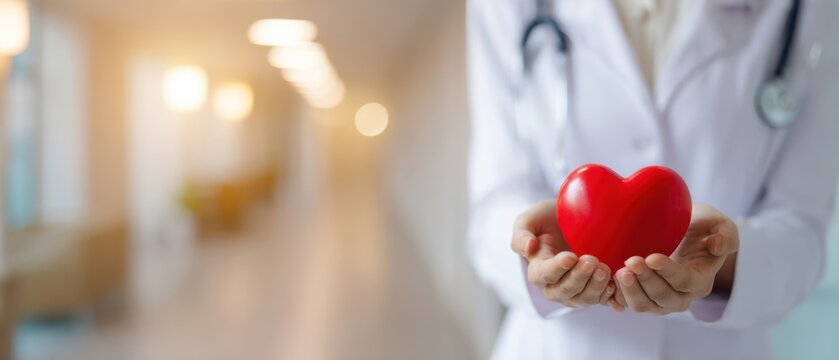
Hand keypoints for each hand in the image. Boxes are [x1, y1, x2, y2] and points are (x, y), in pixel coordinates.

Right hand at [511, 200, 615, 307]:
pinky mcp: (593, 291)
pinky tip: (614, 286)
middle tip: (592, 260)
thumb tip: (529, 248)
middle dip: (578, 278)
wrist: (569, 221)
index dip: (557, 269)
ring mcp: (575, 291)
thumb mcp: (529, 220)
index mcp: (538, 268)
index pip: (543, 274)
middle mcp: (554, 285)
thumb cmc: (547, 219)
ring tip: (604, 269)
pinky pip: (601, 300)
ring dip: (594, 287)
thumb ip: (521, 234)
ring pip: (583, 299)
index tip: (570, 256)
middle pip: (564, 290)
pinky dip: (608, 297)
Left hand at [611, 204, 738, 313]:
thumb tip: (716, 246)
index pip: (684, 281)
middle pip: (663, 297)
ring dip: (630, 291)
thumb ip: (727, 234)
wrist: (681, 234)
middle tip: (631, 262)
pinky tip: (608, 281)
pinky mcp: (641, 297)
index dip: (668, 272)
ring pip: (644, 306)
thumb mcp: (720, 224)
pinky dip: (617, 296)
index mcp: (700, 280)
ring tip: (619, 271)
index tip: (651, 257)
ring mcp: (659, 301)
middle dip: (646, 281)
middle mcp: (681, 296)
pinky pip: (627, 304)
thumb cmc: (701, 227)